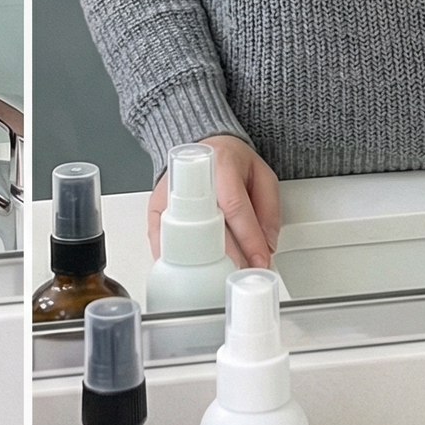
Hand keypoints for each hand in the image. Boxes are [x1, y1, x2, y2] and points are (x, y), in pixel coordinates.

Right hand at [147, 133, 280, 269]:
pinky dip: (173, 260)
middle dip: (226, 256)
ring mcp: (168, 194)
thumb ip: (269, 208)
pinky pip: (159, 239)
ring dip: (199, 263)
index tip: (260, 260)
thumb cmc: (230, 161)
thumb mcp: (261, 174)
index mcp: (220, 164)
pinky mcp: (155, 208)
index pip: (234, 206)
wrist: (200, 145)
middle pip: (205, 225)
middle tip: (242, 274)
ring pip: (179, 235)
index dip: (248, 237)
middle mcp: (190, 178)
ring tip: (218, 279)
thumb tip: (266, 245)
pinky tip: (187, 273)